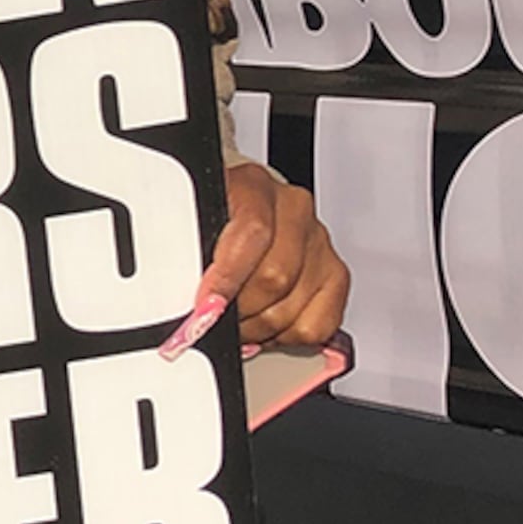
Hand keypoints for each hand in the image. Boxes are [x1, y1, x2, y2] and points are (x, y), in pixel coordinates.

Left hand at [192, 159, 348, 359]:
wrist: (237, 209)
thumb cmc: (212, 218)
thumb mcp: (191, 222)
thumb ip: (186, 253)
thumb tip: (191, 301)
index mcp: (255, 186)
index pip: (252, 233)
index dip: (228, 278)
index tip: (206, 306)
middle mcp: (293, 210)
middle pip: (275, 277)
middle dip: (238, 311)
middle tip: (214, 320)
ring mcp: (318, 242)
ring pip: (293, 307)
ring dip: (257, 329)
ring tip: (236, 323)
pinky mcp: (335, 275)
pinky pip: (317, 326)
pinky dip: (286, 337)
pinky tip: (266, 325)